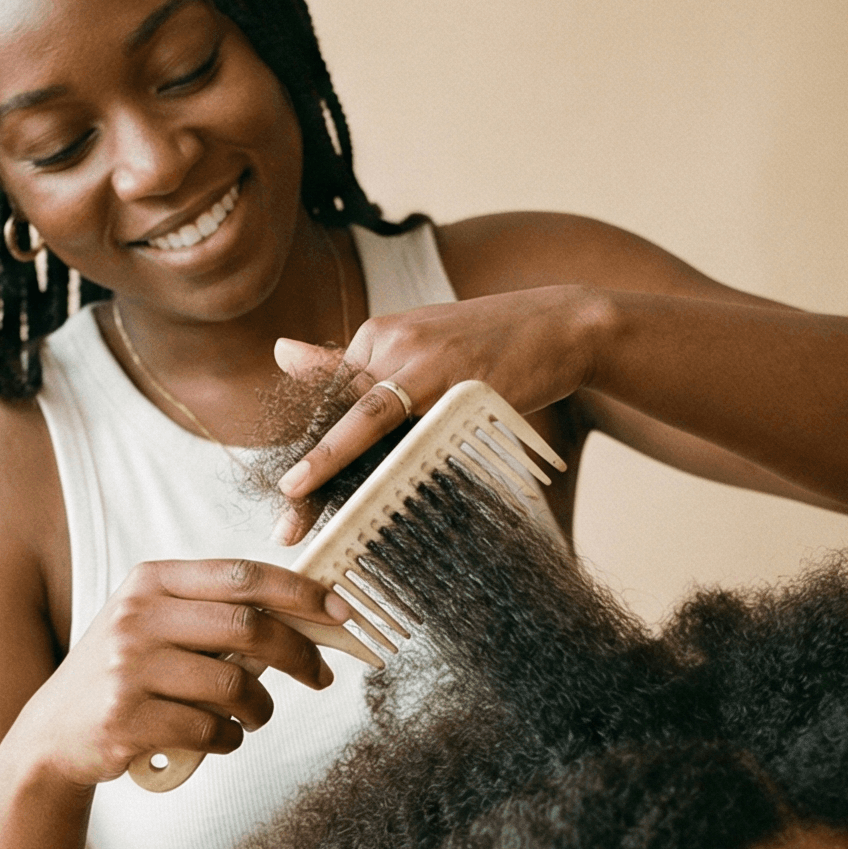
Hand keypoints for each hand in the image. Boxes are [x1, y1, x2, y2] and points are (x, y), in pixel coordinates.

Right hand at [37, 559, 348, 786]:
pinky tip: (220, 738)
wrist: (54, 733)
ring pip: (234, 685)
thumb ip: (216, 614)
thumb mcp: (156, 625)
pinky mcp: (126, 719)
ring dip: (260, 708)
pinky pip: (209, 729)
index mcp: (151, 582)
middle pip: (248, 627)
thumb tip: (306, 617)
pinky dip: (229, 738)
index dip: (301, 592)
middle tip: (320, 675)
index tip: (340, 610)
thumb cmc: (126, 675)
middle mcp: (136, 617)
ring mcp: (127, 669)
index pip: (243, 576)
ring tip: (254, 716)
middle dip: (299, 654)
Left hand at [270, 287, 598, 539]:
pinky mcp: (462, 386)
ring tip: (297, 499)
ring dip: (329, 465)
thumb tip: (281, 353)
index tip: (289, 498)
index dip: (307, 453)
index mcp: (377, 335)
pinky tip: (370, 497)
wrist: (565, 325)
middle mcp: (393, 342)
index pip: (329, 401)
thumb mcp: (420, 345)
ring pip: (365, 422)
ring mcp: (427, 363)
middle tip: (285, 522)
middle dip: (310, 471)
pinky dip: (390, 465)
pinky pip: (416, 432)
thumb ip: (357, 364)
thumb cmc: (490, 345)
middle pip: (337, 414)